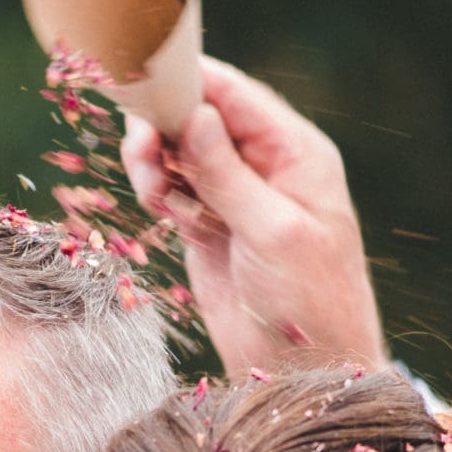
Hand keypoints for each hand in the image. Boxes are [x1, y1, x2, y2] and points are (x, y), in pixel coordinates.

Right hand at [120, 57, 384, 378]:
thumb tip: (194, 114)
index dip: (189, 81)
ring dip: (155, 162)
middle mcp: (265, 165)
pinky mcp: (208, 226)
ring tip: (154, 193)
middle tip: (142, 152)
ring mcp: (234, 195)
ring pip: (178, 151)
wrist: (304, 371)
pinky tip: (162, 212)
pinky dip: (158, 193)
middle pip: (199, 115)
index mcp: (295, 152)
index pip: (236, 95)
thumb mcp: (273, 232)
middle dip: (164, 126)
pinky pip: (172, 189)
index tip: (144, 79)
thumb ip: (228, 174)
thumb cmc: (309, 302)